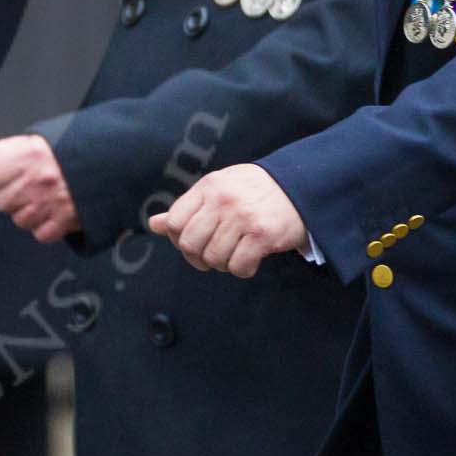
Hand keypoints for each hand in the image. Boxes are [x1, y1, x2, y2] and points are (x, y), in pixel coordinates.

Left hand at [0, 133, 80, 242]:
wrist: (103, 161)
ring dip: (28, 213)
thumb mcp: (29, 142)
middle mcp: (34, 180)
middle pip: (2, 202)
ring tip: (42, 200)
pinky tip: (51, 214)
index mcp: (25, 156)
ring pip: (20, 220)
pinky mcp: (65, 220)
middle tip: (29, 188)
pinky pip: (41, 235)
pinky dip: (45, 228)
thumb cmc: (62, 153)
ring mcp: (49, 202)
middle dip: (12, 196)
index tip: (10, 173)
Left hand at [148, 164, 306, 277]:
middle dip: (197, 258)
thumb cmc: (254, 190)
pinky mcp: (263, 235)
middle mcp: (222, 200)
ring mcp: (242, 217)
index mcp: (208, 187)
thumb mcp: (219, 189)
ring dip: (222, 264)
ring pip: (213, 258)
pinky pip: (238, 266)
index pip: (175, 222)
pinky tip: (250, 260)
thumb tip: (155, 224)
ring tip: (234, 255)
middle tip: (211, 257)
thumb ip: (187, 208)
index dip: (179, 239)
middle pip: (190, 244)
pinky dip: (242, 270)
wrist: (300, 186)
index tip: (194, 243)